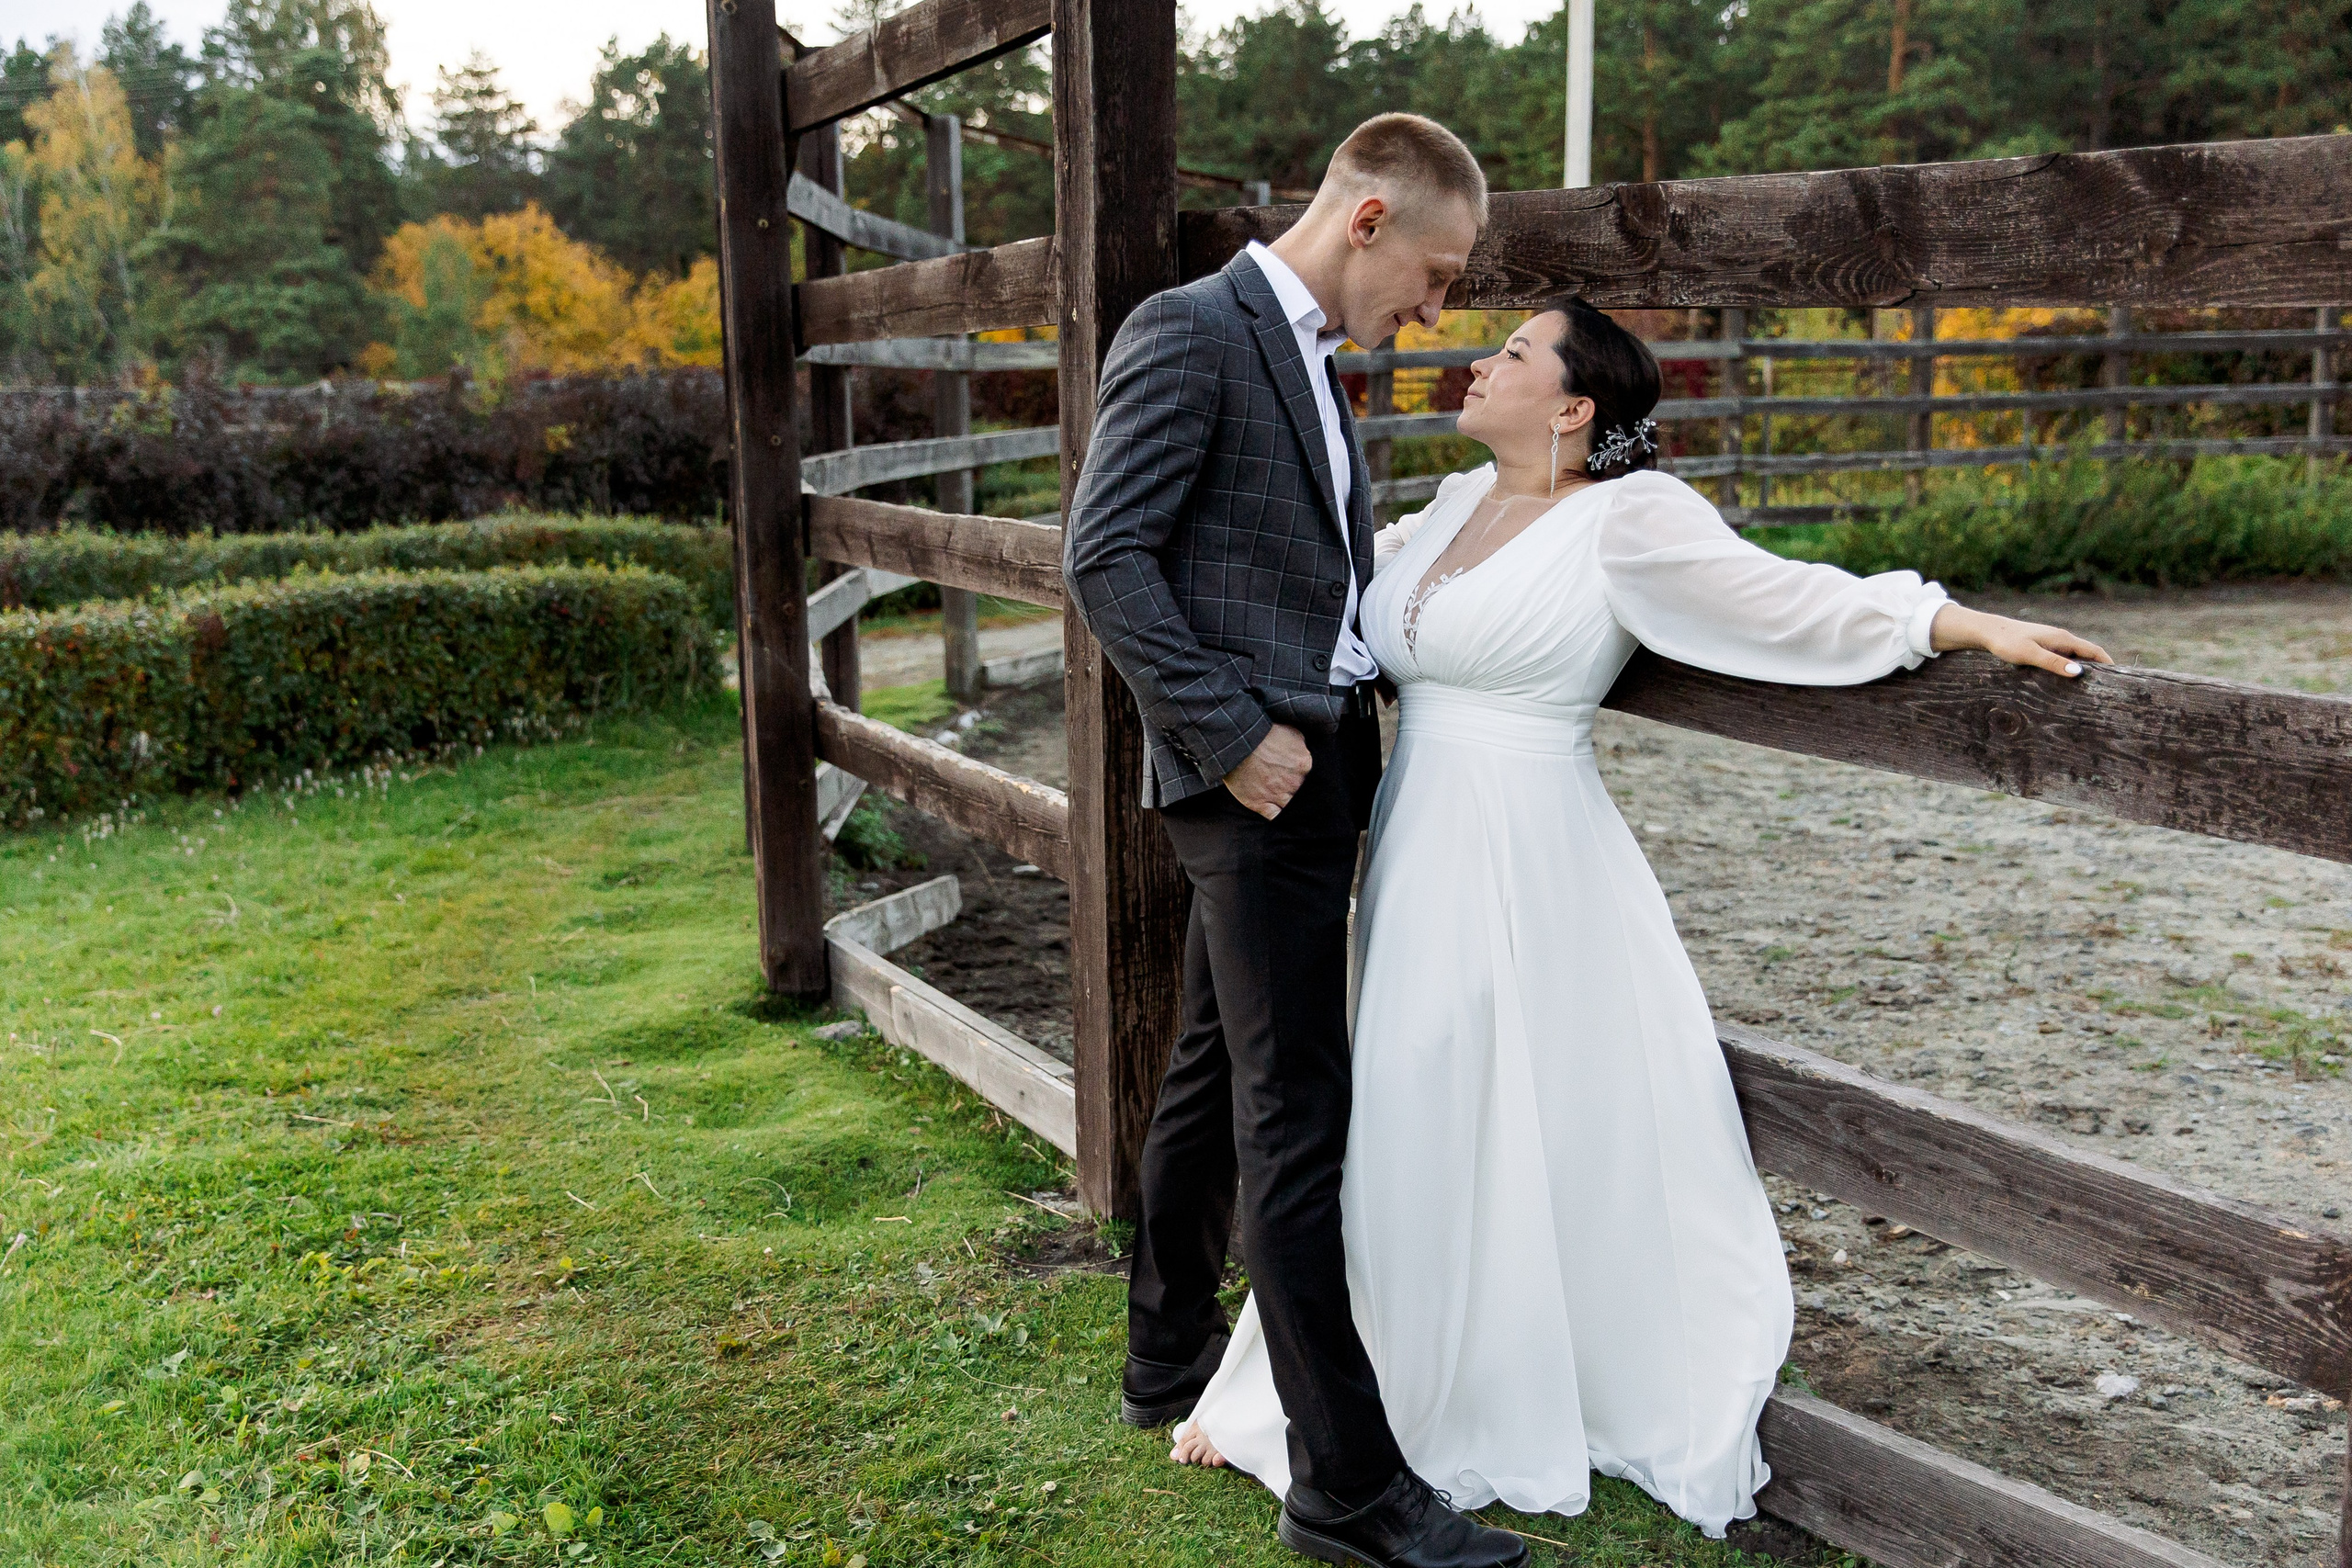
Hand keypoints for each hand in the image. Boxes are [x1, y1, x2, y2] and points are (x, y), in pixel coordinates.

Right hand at [1224, 723, 1311, 818]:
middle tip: (1289, 782)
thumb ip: (1302, 747)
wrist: (1239, 743)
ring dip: (1290, 803)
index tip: (1300, 773)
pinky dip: (1278, 815)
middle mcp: (1294, 783)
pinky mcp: (1261, 804)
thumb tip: (1306, 754)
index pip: (1314, 776)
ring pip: (1292, 806)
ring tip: (1284, 797)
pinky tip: (1278, 811)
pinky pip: (1275, 816)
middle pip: (1302, 791)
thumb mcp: (1292, 732)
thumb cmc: (1264, 734)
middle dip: (1298, 788)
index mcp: (1304, 764)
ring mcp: (1278, 795)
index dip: (1306, 776)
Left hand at [1929, 603, 2112, 677]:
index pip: (2095, 651)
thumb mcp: (2030, 655)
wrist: (1986, 632)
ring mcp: (2052, 642)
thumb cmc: (2006, 643)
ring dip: (2085, 670)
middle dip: (2100, 670)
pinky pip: (2064, 658)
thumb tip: (2079, 673)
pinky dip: (2071, 668)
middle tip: (2109, 690)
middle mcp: (2061, 638)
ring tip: (2092, 690)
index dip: (2110, 665)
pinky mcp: (2042, 646)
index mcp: (2063, 638)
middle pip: (2088, 655)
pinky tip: (2067, 681)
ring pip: (2075, 657)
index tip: (2121, 680)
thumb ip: (2053, 663)